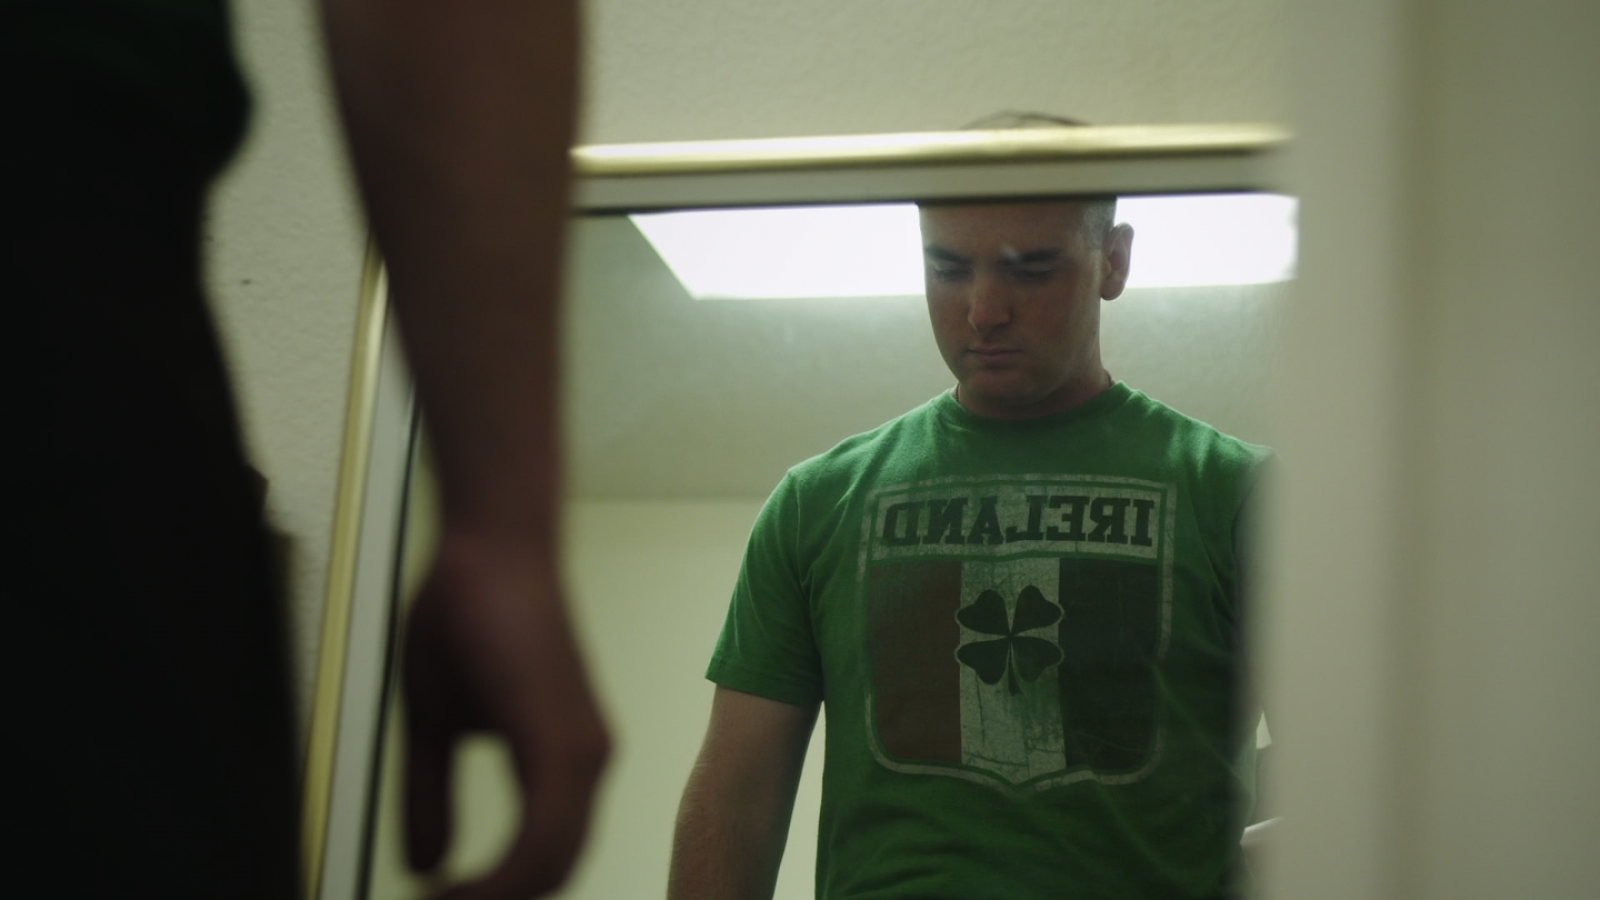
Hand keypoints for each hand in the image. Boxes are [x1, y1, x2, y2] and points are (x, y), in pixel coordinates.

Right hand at [401, 528, 609, 898]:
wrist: (491, 547)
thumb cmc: (467, 615)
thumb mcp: (435, 724)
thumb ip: (433, 795)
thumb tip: (426, 860)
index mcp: (562, 760)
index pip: (542, 858)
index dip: (494, 895)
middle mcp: (586, 762)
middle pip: (552, 873)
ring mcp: (583, 754)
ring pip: (552, 868)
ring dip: (495, 899)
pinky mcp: (566, 744)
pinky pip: (542, 843)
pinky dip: (500, 881)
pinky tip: (451, 891)